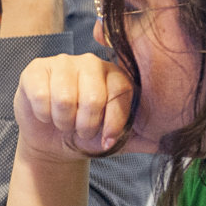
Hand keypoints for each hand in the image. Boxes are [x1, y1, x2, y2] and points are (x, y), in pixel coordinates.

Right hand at [15, 53, 138, 162]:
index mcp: (115, 75)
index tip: (106, 140)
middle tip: (80, 130)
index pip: (120, 93)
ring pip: (64, 98)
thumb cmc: (86, 135)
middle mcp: (91, 62)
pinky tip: (46, 113)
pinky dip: (43, 115)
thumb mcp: (116, 141)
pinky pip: (40, 95)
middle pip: (93, 97)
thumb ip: (142, 139)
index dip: (113, 122)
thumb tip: (169, 143)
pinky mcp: (36, 69)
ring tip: (63, 122)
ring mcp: (62, 62)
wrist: (51, 142)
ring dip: (63, 122)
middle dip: (85, 126)